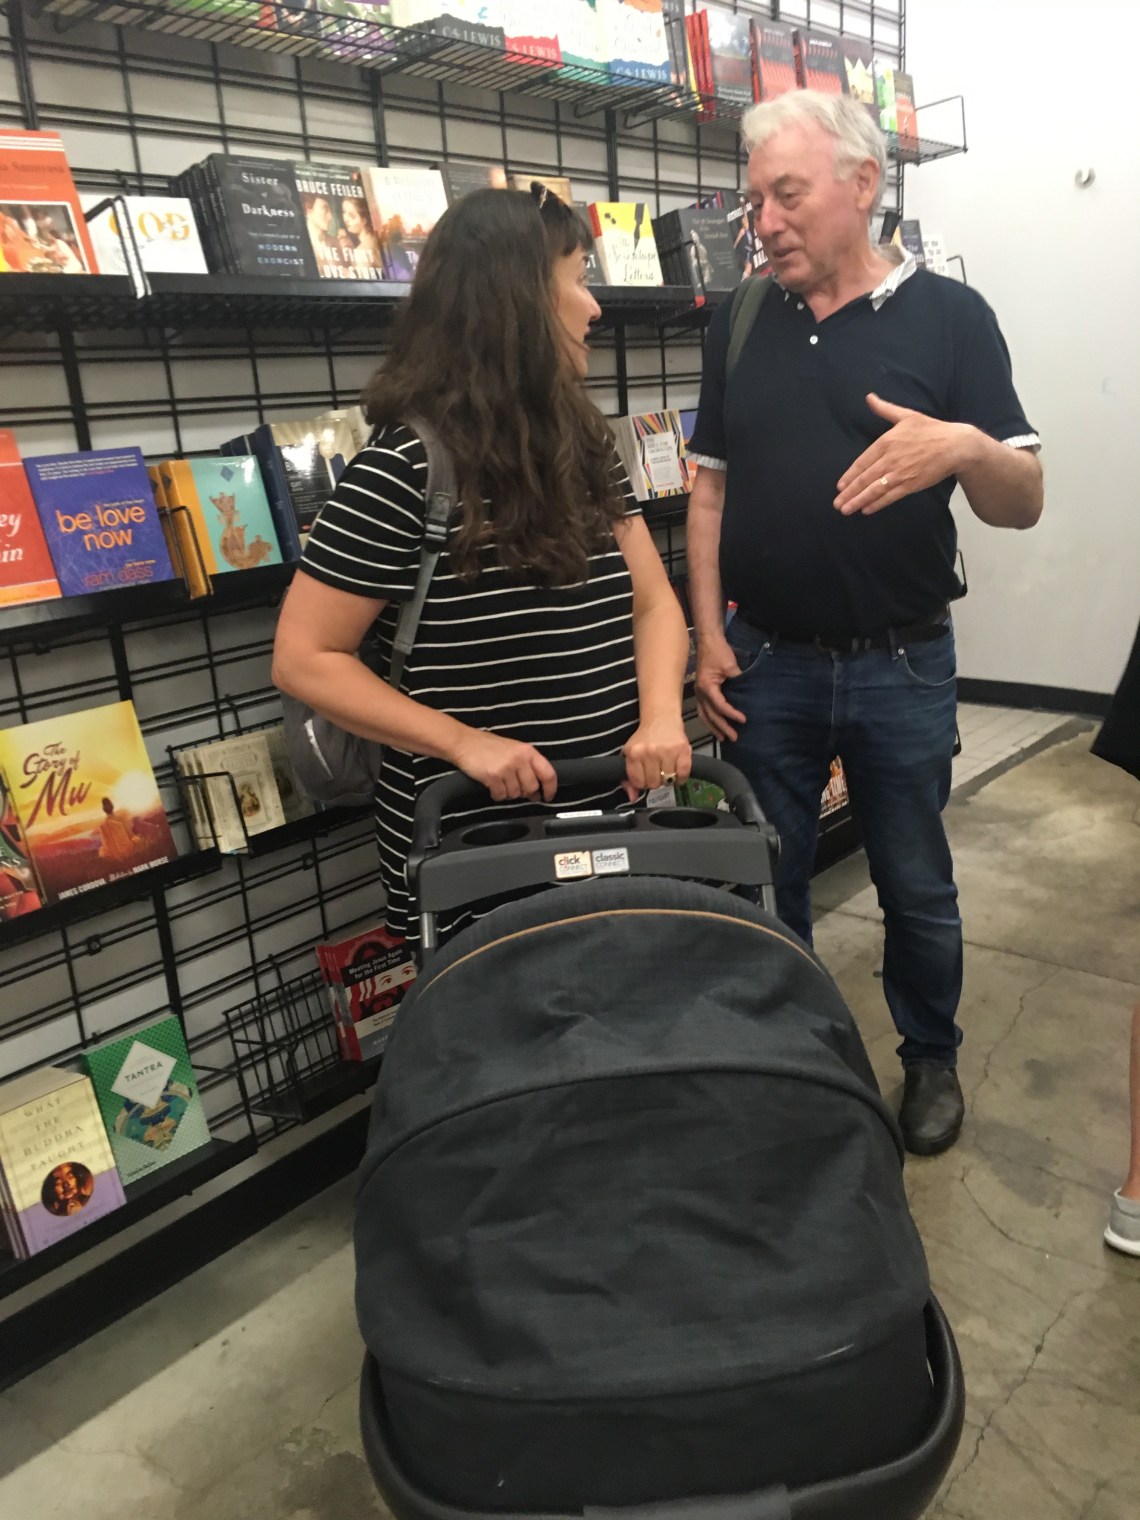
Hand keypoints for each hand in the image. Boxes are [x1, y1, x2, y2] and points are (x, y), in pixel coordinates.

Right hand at [450, 729, 556, 802]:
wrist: (464, 742)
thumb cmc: (488, 746)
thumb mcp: (514, 750)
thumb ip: (527, 766)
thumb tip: (537, 790)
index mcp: (528, 751)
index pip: (548, 773)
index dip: (551, 788)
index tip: (548, 796)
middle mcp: (519, 759)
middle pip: (531, 787)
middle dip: (524, 792)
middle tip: (517, 790)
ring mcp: (506, 768)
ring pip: (516, 793)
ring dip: (509, 793)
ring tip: (501, 783)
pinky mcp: (493, 776)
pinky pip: (501, 795)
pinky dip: (497, 795)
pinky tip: (493, 787)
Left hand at [623, 717, 691, 800]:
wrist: (661, 719)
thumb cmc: (645, 738)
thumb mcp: (630, 755)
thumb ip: (628, 779)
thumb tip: (632, 797)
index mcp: (634, 753)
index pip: (638, 783)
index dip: (642, 782)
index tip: (645, 775)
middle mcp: (649, 751)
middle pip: (654, 784)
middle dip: (655, 780)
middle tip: (657, 770)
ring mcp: (667, 750)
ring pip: (668, 781)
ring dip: (668, 778)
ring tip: (666, 768)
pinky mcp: (682, 749)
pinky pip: (683, 774)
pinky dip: (681, 777)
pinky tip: (677, 770)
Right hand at [694, 636, 746, 743]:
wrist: (708, 640)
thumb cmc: (719, 652)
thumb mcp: (730, 666)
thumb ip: (738, 681)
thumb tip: (747, 693)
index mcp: (707, 687)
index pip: (720, 706)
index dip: (732, 714)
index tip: (743, 720)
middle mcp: (700, 692)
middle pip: (711, 715)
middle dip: (722, 727)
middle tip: (734, 737)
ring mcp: (699, 692)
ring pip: (704, 715)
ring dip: (713, 727)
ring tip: (723, 738)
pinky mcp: (701, 690)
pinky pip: (703, 709)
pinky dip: (709, 719)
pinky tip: (714, 725)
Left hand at [834, 394, 980, 515]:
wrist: (956, 445)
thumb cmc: (931, 429)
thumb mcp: (907, 415)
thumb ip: (885, 409)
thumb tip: (869, 397)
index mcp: (887, 442)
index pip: (862, 462)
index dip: (850, 475)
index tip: (840, 486)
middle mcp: (890, 459)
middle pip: (865, 478)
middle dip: (849, 493)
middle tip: (836, 504)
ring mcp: (900, 473)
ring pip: (874, 489)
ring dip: (858, 501)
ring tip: (845, 509)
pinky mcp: (911, 484)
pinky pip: (890, 496)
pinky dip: (877, 503)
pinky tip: (866, 510)